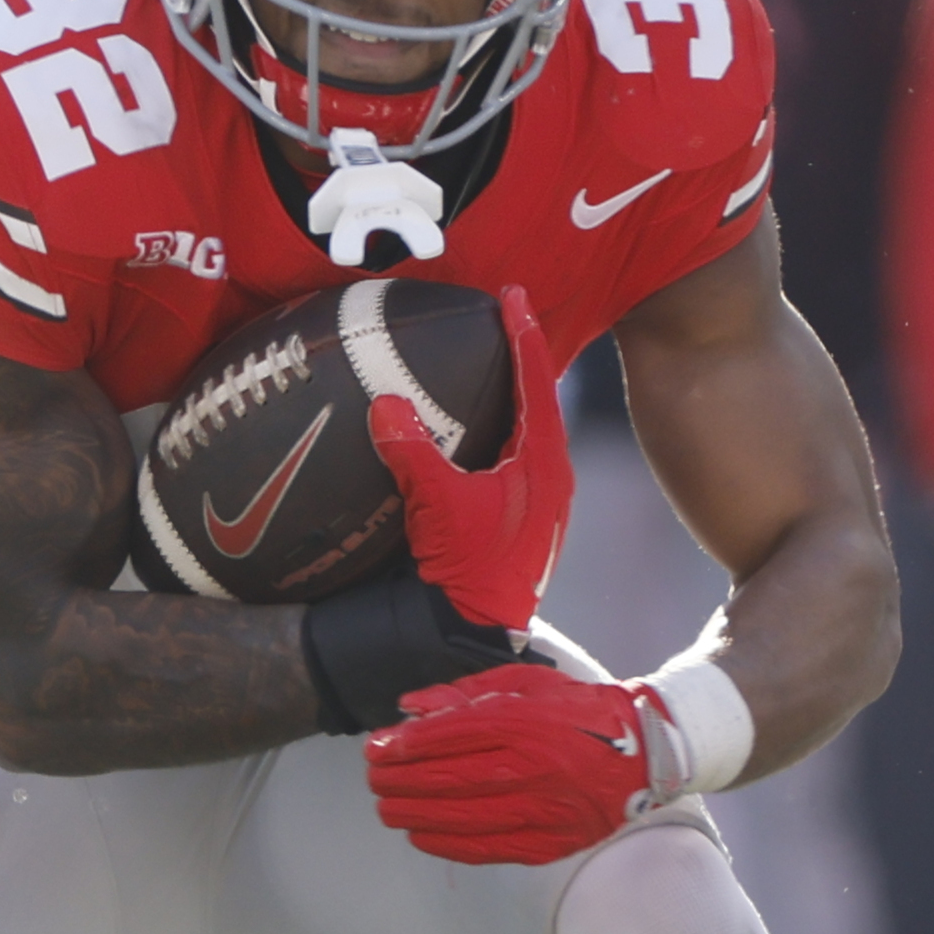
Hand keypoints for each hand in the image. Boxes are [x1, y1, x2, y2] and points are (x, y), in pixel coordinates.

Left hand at [363, 664, 680, 865]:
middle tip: (373, 779)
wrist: (646, 751)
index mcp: (526, 722)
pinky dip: (448, 844)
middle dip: (400, 780)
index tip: (376, 748)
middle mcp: (534, 767)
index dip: (405, 745)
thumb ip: (464, 693)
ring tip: (386, 808)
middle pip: (449, 779)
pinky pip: (489, 848)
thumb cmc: (578, 710)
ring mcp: (544, 808)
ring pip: (463, 818)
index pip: (449, 735)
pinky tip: (420, 835)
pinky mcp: (552, 841)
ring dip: (415, 814)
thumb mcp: (524, 684)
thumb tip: (407, 708)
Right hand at [367, 286, 567, 629]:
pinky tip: (462, 430)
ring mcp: (534, 503)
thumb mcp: (438, 508)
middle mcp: (548, 481)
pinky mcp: (514, 522)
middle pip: (539, 403)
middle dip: (522, 361)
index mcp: (545, 467)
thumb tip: (386, 403)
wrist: (468, 638)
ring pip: (526, 433)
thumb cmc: (464, 574)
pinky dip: (490, 433)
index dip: (524, 337)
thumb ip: (413, 453)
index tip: (512, 296)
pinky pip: (507, 459)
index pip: (538, 385)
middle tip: (503, 320)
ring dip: (508, 398)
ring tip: (486, 365)